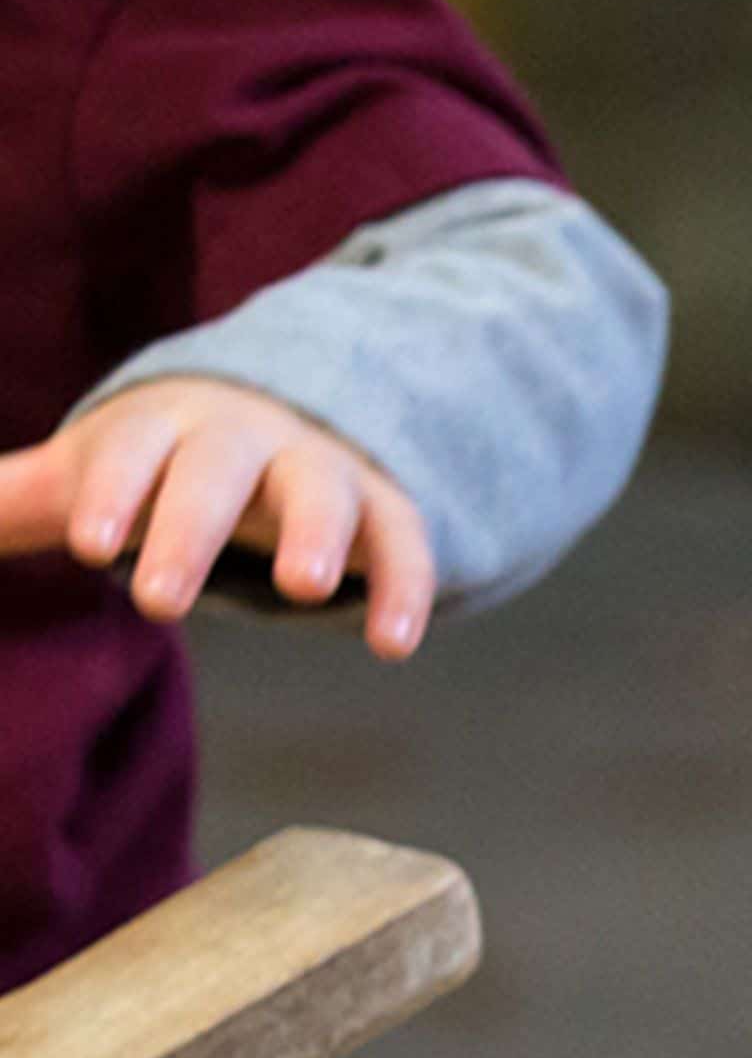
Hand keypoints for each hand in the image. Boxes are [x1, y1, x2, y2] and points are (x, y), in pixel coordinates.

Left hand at [0, 380, 437, 658]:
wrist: (281, 413)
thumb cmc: (156, 465)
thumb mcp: (80, 474)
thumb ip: (3, 499)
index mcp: (162, 427)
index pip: (134, 449)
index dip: (116, 492)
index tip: (91, 546)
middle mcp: (247, 438)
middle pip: (223, 469)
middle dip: (194, 526)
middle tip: (161, 599)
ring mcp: (323, 467)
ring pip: (328, 489)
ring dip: (321, 533)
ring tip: (304, 591)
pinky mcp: (383, 507)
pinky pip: (405, 539)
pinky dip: (405, 586)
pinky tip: (393, 645)